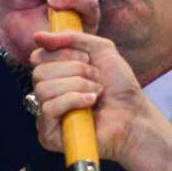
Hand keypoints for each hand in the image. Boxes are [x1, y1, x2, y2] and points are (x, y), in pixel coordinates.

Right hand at [30, 31, 171, 170]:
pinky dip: (72, 101)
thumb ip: (71, 37)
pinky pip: (48, 108)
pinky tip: (90, 103)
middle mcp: (48, 93)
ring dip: (76, 86)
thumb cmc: (119, 86)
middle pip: (39, 72)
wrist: (134, 115)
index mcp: (55, 74)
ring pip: (43, 89)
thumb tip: (37, 36)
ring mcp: (46, 115)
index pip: (38, 57)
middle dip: (73, 70)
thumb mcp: (100, 50)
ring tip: (95, 92)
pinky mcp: (48, 134)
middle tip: (95, 77)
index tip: (86, 59)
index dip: (61, 54)